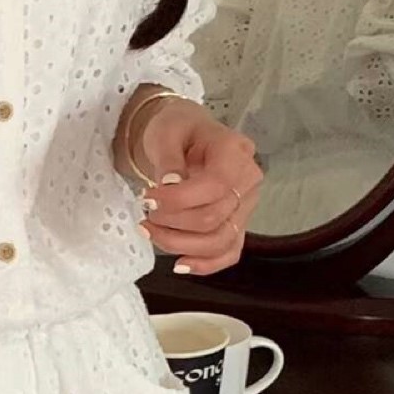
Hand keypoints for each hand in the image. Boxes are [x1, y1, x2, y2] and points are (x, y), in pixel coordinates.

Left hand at [134, 98, 263, 275]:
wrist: (185, 135)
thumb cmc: (177, 130)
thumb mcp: (165, 132)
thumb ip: (168, 158)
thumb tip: (171, 185)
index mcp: (234, 152)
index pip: (214, 186)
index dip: (177, 200)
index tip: (146, 198)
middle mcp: (248, 181)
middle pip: (214, 218)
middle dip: (171, 222)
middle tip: (145, 212)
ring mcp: (246, 206)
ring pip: (220, 241)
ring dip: (179, 244)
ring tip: (149, 231)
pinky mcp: (237, 224)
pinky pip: (228, 253)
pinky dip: (205, 264)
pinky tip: (180, 264)